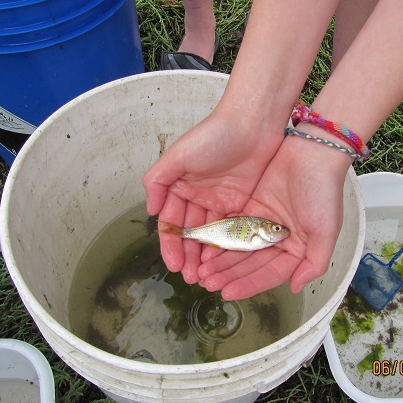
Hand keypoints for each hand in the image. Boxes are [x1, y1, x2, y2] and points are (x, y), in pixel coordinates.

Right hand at [142, 108, 284, 282]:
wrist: (252, 123)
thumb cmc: (213, 135)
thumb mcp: (177, 156)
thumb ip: (157, 182)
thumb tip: (150, 212)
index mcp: (180, 187)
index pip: (171, 223)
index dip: (171, 245)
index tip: (173, 265)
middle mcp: (198, 197)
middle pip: (191, 234)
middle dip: (188, 257)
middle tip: (191, 278)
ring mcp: (220, 202)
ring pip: (211, 237)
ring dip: (206, 257)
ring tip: (206, 277)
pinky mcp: (242, 204)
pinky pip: (232, 230)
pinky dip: (227, 247)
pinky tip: (225, 262)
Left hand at [196, 124, 354, 299]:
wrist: (312, 151)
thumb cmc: (324, 190)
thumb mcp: (326, 230)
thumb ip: (315, 263)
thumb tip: (296, 287)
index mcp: (297, 250)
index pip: (269, 274)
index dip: (248, 284)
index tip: (228, 293)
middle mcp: (279, 241)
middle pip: (250, 264)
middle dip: (229, 275)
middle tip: (208, 283)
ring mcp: (264, 224)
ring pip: (239, 248)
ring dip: (222, 260)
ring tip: (203, 271)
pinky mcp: (251, 207)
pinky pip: (233, 227)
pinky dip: (221, 238)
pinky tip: (206, 248)